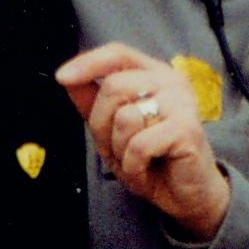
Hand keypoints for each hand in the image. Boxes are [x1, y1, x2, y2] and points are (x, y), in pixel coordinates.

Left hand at [57, 43, 231, 242]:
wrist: (185, 195)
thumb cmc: (151, 159)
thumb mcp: (111, 129)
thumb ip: (91, 102)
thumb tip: (66, 78)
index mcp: (154, 74)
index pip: (118, 53)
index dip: (88, 62)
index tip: (61, 77)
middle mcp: (171, 82)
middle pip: (114, 86)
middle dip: (103, 125)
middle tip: (118, 149)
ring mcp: (182, 103)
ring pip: (125, 117)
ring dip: (120, 150)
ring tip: (137, 161)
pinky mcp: (186, 130)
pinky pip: (139, 145)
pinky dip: (134, 166)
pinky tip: (146, 171)